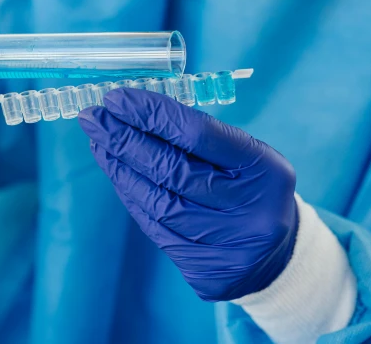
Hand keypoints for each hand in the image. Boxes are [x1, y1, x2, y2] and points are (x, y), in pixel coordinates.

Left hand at [78, 89, 297, 301]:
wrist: (277, 257)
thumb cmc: (250, 189)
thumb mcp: (244, 157)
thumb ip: (198, 136)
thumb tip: (133, 111)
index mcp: (264, 169)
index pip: (199, 134)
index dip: (152, 114)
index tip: (117, 98)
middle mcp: (249, 209)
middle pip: (173, 170)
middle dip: (125, 139)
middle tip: (93, 117)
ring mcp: (227, 244)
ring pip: (158, 202)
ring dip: (120, 168)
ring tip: (99, 142)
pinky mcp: (205, 271)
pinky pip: (155, 228)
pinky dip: (131, 196)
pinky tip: (116, 173)